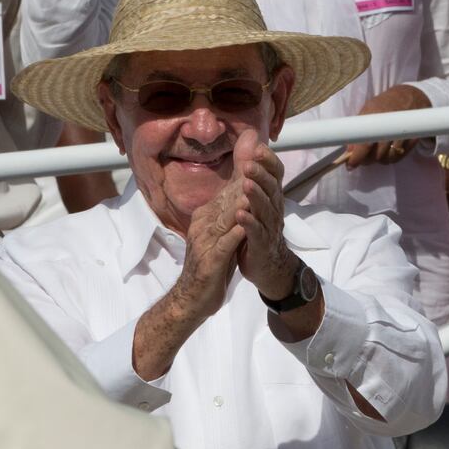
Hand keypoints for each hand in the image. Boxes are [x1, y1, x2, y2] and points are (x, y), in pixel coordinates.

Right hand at [176, 166, 246, 320]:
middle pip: (225, 198)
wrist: (192, 298)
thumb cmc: (210, 267)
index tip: (255, 150)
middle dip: (242, 177)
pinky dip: (234, 233)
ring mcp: (204, 242)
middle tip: (256, 154)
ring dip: (239, 200)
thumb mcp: (221, 236)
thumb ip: (230, 216)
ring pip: (224, 217)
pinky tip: (246, 223)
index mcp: (205, 219)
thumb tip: (241, 195)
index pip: (226, 192)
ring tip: (254, 184)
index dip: (242, 172)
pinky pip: (223, 244)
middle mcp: (203, 226)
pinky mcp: (210, 261)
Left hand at [230, 130, 296, 299]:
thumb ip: (252, 172)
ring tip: (246, 184)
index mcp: (272, 197)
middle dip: (261, 175)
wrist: (269, 266)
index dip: (268, 161)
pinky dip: (249, 223)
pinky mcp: (261, 245)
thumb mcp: (256, 199)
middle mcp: (274, 209)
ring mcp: (269, 227)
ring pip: (265, 209)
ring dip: (256, 196)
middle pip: (271, 188)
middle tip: (249, 164)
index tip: (258, 147)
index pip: (275, 174)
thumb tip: (251, 141)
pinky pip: (256, 232)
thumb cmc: (259, 227)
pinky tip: (240, 214)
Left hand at [346, 85, 431, 167]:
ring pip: (388, 158)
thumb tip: (350, 150)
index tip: (351, 164)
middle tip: (362, 158)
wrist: (411, 96)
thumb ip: (358, 129)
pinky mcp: (413, 139)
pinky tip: (386, 153)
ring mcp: (404, 133)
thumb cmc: (384, 104)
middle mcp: (391, 126)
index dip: (357, 157)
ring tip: (374, 154)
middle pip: (377, 154)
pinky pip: (399, 157)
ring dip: (379, 160)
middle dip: (367, 160)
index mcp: (376, 117)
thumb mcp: (367, 110)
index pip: (365, 144)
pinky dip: (390, 159)